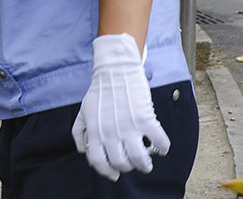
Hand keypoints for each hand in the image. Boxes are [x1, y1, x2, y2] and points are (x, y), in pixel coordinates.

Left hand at [71, 33, 170, 180]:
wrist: (116, 68)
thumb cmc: (100, 90)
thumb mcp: (83, 111)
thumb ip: (79, 132)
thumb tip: (83, 151)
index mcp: (95, 132)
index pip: (98, 162)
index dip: (107, 172)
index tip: (114, 173)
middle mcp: (110, 132)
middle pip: (121, 163)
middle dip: (128, 167)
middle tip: (134, 164)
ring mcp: (128, 126)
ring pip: (139, 159)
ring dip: (145, 164)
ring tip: (148, 162)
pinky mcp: (144, 118)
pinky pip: (158, 141)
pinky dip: (163, 148)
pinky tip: (162, 147)